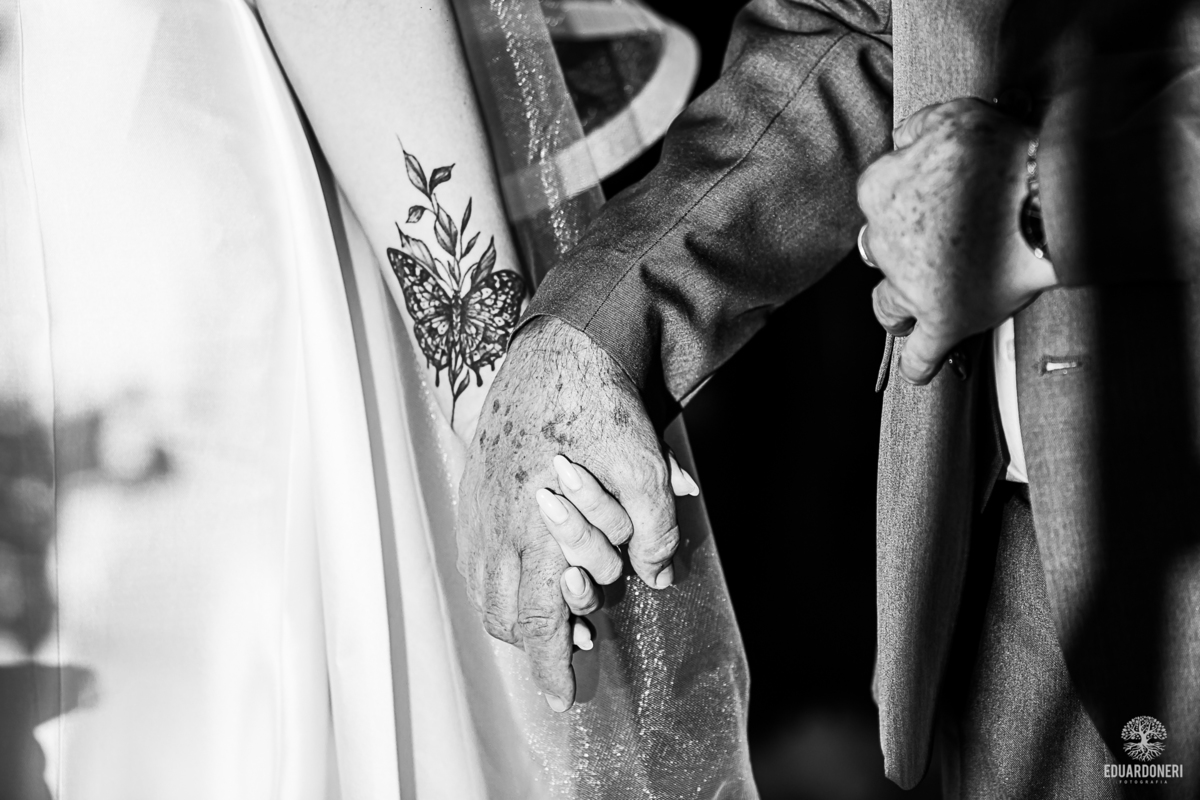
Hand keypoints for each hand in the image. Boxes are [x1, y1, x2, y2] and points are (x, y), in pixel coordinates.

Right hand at [456, 316, 683, 710]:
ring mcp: (479, 508)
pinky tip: (527, 564)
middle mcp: (498, 528)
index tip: (561, 700)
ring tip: (554, 606)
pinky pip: (475, 555)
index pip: (538, 623)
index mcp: (538, 531)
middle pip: (506, 616)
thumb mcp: (644, 463)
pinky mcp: (474, 487)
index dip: (550, 667)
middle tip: (572, 645)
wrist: (553, 345)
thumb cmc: (596, 404)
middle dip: (537, 643)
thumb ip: (655, 527)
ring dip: (517, 611)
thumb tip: (659, 575)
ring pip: (485, 589)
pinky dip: (499, 577)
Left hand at [857, 98, 1057, 383]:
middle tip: (940, 243)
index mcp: (880, 191)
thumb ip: (919, 127)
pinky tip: (920, 369)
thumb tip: (902, 141)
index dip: (906, 196)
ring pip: (889, 302)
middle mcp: (884, 241)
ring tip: (914, 308)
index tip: (931, 197)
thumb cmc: (1004, 155)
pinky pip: (920, 352)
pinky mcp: (943, 318)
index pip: (879, 196)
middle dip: (904, 249)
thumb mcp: (954, 115)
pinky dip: (919, 363)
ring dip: (899, 306)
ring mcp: (911, 284)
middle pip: (881, 249)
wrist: (1046, 199)